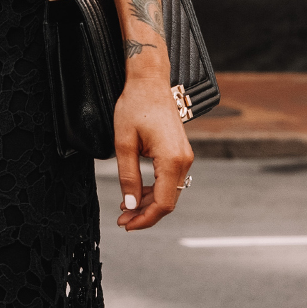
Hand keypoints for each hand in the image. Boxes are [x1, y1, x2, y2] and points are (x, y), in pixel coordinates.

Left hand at [114, 71, 193, 230]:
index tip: (127, 225)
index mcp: (171, 160)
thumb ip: (127, 177)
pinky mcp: (179, 153)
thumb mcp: (124, 144)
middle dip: (144, 214)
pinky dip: (153, 190)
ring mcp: (184, 156)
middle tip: (122, 220)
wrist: (150, 82)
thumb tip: (129, 204)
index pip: (162, 203)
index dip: (144, 219)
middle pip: (167, 201)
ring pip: (168, 192)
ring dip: (148, 203)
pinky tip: (137, 193)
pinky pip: (169, 180)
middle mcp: (183, 160)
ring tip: (125, 208)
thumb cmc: (136, 106)